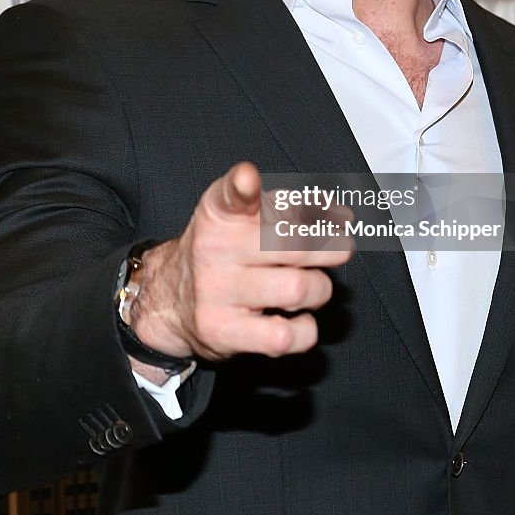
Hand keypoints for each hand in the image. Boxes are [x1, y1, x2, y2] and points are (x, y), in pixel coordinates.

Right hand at [127, 163, 352, 373]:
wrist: (173, 300)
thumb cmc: (225, 253)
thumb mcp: (241, 216)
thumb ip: (288, 205)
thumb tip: (341, 215)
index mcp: (220, 212)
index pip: (230, 195)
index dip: (242, 186)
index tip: (248, 178)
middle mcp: (214, 249)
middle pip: (292, 244)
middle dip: (330, 248)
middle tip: (341, 248)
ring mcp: (217, 292)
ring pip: (297, 289)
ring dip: (319, 289)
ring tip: (312, 287)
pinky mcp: (223, 332)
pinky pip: (285, 336)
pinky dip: (305, 329)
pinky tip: (297, 319)